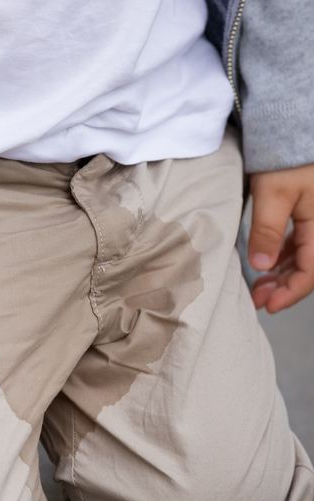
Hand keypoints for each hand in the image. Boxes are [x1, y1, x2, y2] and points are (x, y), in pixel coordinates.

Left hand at [248, 162, 313, 312]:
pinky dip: (284, 257)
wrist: (293, 130)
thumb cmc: (287, 158)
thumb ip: (268, 231)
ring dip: (283, 274)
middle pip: (310, 267)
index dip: (291, 292)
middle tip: (257, 300)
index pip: (311, 270)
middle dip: (284, 287)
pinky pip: (302, 243)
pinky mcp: (311, 213)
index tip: (269, 306)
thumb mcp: (273, 194)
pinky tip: (268, 266)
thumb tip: (262, 266)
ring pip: (305, 257)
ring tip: (258, 287)